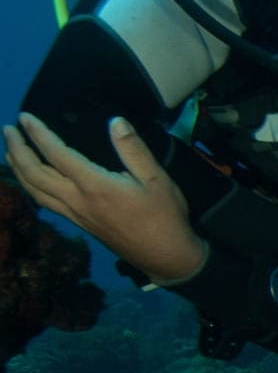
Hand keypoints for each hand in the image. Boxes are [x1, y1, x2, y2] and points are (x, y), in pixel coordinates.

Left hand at [3, 112, 206, 282]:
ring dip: (18, 169)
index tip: (25, 116)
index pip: (57, 154)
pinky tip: (32, 180)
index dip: (38, 134)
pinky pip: (45, 202)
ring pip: (35, 191)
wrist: (165, 256)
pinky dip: (30, 186)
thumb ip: (134, 149)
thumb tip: (115, 121)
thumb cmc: (165, 215)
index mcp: (95, 186)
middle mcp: (78, 201)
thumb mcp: (157, 178)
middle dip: (18, 150)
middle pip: (35, 174)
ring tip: (11, 151)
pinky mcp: (80, 224)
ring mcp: (76, 215)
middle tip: (8, 129)